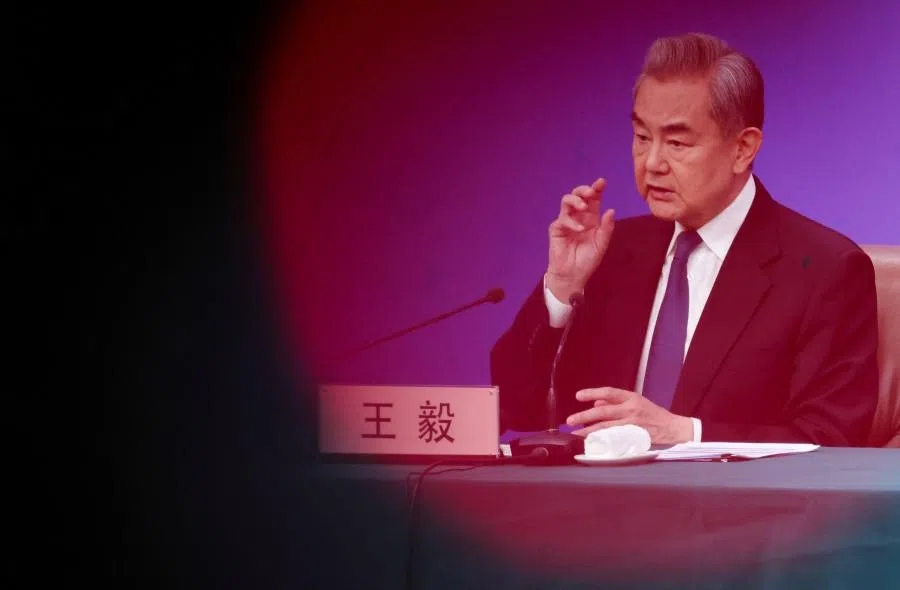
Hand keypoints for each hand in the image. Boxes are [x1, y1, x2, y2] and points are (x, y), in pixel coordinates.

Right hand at [547, 178, 614, 302]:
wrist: (573, 275)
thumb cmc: (587, 260)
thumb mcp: (601, 244)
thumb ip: (607, 228)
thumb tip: (611, 210)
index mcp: (591, 218)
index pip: (593, 199)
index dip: (597, 189)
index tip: (602, 182)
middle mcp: (578, 216)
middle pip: (578, 195)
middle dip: (584, 190)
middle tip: (591, 192)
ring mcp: (566, 221)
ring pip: (566, 201)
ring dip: (576, 200)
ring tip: (583, 207)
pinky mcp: (556, 229)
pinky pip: (562, 219)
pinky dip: (572, 222)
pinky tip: (580, 230)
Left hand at [565, 387, 693, 443]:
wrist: (672, 428)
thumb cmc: (652, 414)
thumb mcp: (635, 402)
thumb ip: (615, 403)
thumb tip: (596, 404)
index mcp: (631, 397)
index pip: (609, 392)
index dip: (592, 393)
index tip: (578, 396)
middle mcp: (631, 409)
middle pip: (604, 411)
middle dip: (585, 416)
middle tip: (570, 420)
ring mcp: (632, 424)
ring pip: (606, 427)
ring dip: (589, 431)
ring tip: (576, 433)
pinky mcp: (634, 437)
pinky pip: (615, 438)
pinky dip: (602, 439)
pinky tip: (592, 442)